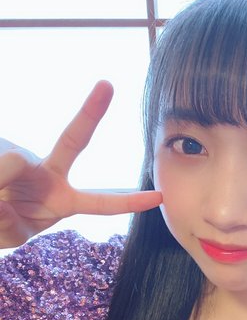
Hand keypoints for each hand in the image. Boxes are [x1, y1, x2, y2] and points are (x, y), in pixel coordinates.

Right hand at [0, 81, 161, 247]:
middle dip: (91, 113)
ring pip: (10, 167)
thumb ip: (10, 226)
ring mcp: (21, 159)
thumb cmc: (2, 223)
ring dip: (0, 193)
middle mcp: (48, 173)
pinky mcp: (3, 151)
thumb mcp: (12, 233)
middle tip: (108, 85)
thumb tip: (3, 200)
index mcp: (63, 199)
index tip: (158, 197)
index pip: (101, 202)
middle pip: (73, 140)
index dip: (129, 202)